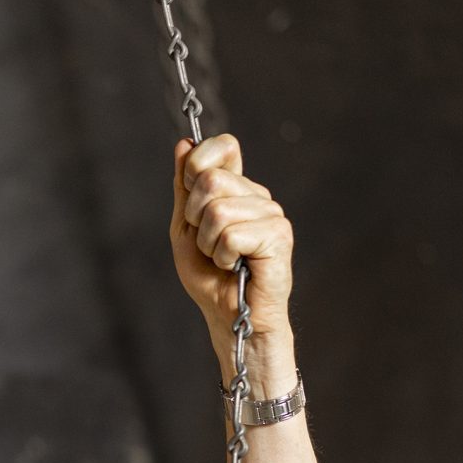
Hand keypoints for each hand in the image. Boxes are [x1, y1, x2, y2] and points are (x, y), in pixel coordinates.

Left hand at [170, 134, 295, 359]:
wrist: (228, 317)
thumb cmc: (210, 278)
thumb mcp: (186, 229)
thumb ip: (184, 188)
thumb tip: (184, 145)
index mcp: (237, 189)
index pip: (224, 145)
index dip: (198, 164)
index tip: (191, 195)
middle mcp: (258, 195)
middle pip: (211, 178)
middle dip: (195, 218)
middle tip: (208, 244)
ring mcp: (271, 213)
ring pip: (218, 209)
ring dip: (208, 243)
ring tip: (222, 259)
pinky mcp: (278, 235)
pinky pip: (231, 234)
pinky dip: (222, 256)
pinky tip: (235, 266)